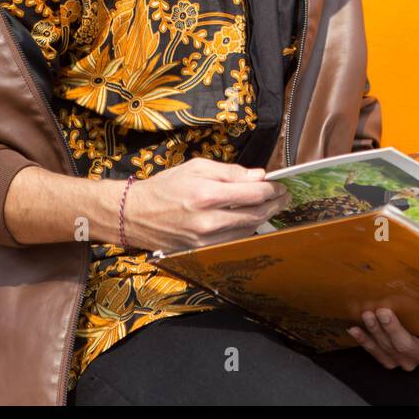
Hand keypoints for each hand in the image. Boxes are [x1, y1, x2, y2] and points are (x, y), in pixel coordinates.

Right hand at [120, 157, 288, 251]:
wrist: (135, 215)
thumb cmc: (165, 187)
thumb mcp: (196, 167)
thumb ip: (229, 172)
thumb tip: (258, 175)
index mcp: (206, 194)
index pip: (253, 193)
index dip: (272, 189)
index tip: (280, 184)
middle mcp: (208, 220)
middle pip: (256, 214)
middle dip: (274, 204)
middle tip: (284, 196)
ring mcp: (206, 239)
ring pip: (248, 229)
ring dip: (264, 217)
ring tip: (271, 205)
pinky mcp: (203, 250)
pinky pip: (234, 239)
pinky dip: (247, 228)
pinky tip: (251, 218)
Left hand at [347, 309, 418, 370]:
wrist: (418, 335)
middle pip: (410, 345)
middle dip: (393, 329)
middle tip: (383, 312)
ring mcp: (408, 362)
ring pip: (391, 349)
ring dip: (376, 331)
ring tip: (367, 315)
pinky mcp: (393, 363)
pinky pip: (377, 353)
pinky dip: (365, 341)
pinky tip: (355, 329)